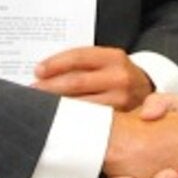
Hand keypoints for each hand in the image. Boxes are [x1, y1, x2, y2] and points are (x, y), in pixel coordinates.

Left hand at [33, 46, 152, 110]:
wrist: (145, 89)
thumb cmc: (117, 73)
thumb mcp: (106, 60)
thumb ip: (83, 62)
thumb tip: (45, 70)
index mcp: (114, 57)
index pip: (78, 57)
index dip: (55, 64)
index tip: (38, 71)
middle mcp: (119, 77)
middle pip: (76, 82)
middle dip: (49, 87)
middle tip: (31, 91)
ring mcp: (120, 100)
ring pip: (81, 104)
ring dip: (57, 106)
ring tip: (40, 106)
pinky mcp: (118, 118)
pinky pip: (89, 119)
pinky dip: (71, 119)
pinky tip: (58, 118)